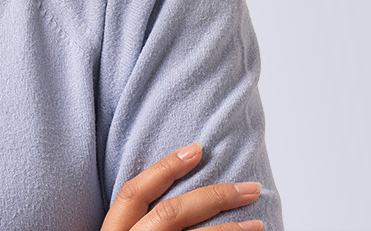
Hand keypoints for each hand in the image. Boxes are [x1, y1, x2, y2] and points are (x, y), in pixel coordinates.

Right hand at [98, 143, 264, 230]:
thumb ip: (136, 222)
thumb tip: (174, 199)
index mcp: (113, 230)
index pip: (134, 191)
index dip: (165, 167)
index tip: (197, 149)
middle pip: (172, 212)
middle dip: (215, 197)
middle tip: (249, 188)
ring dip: (231, 230)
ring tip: (257, 224)